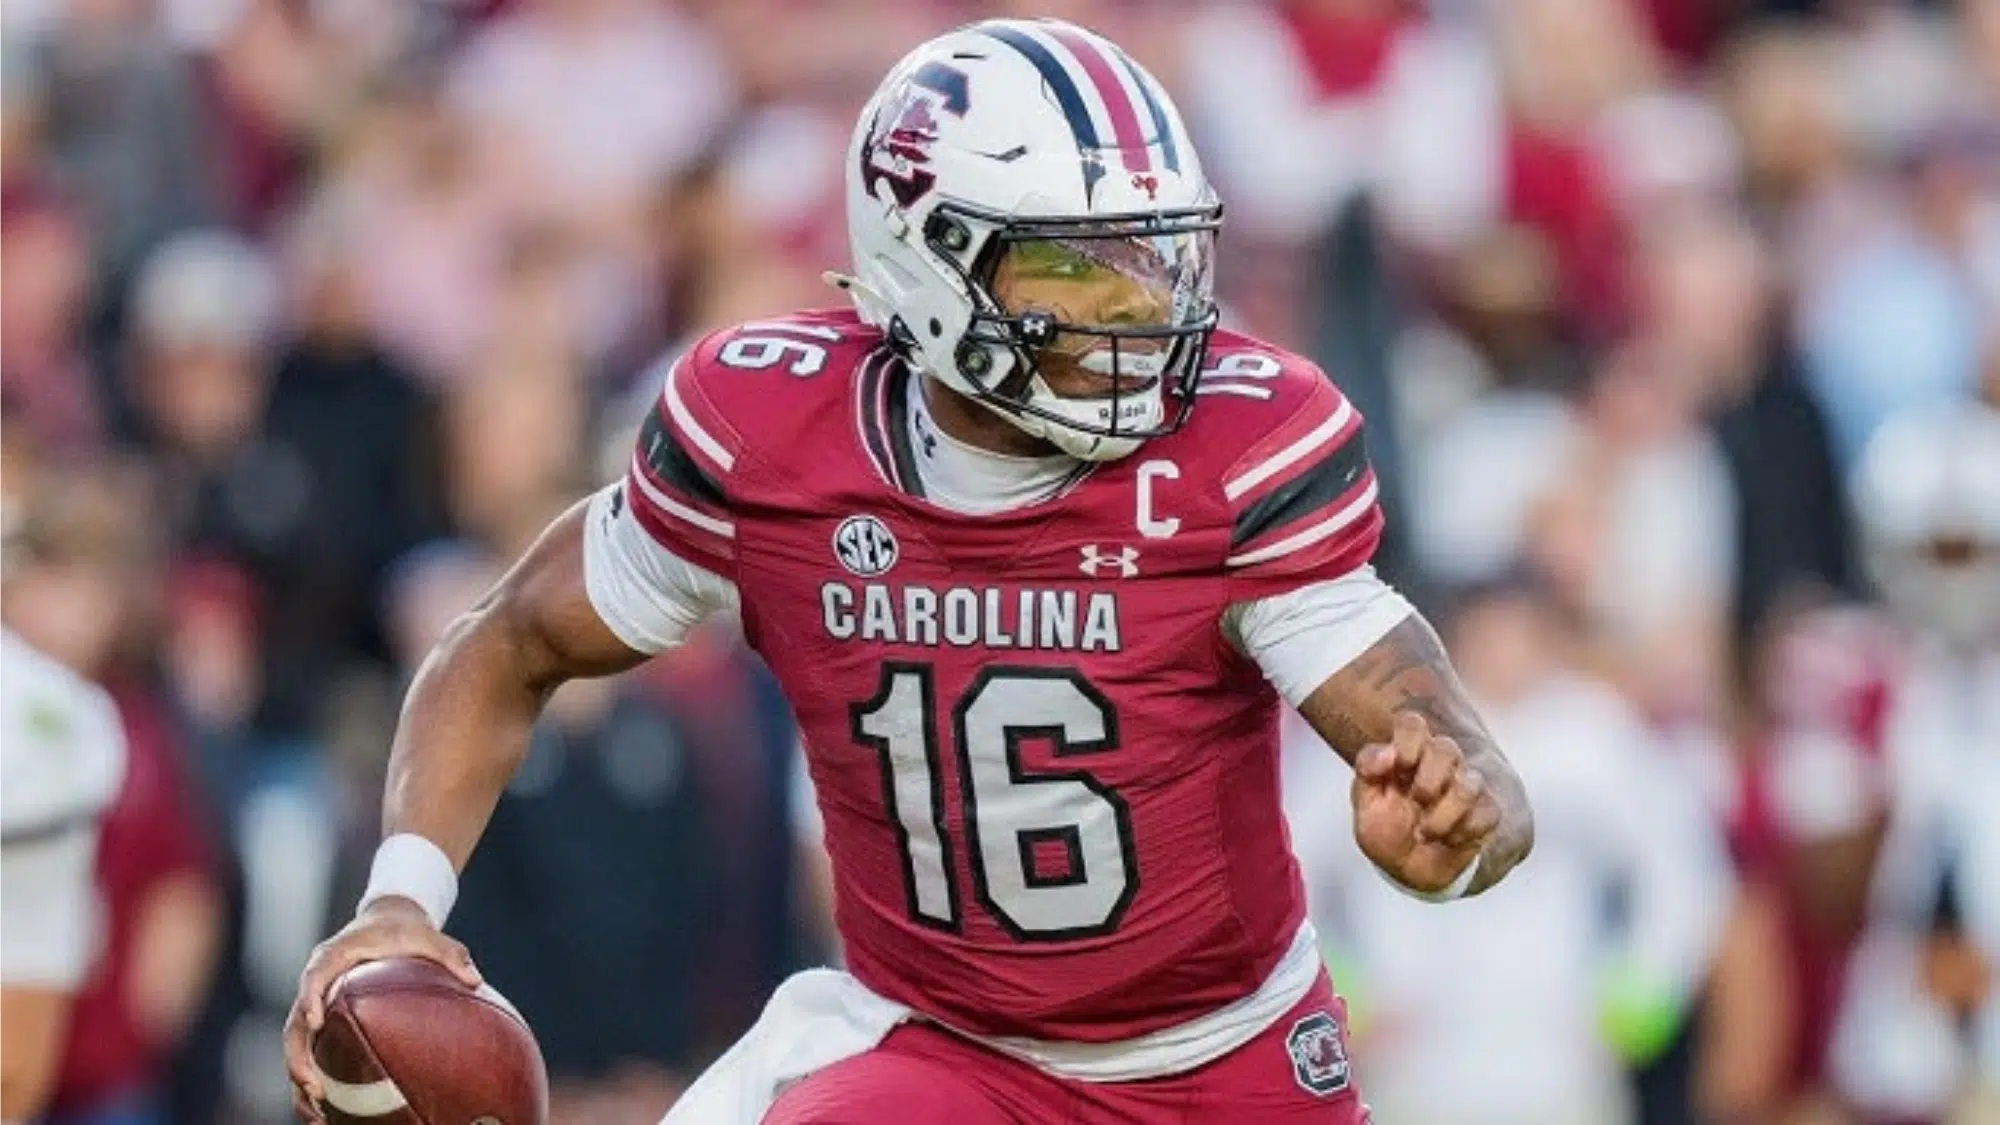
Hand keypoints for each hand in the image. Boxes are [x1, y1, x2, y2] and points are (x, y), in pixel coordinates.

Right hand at [283, 896, 481, 1122]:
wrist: (387, 920)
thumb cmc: (405, 929)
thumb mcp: (429, 935)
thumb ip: (451, 954)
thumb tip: (476, 980)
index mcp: (336, 956)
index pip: (314, 975)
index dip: (309, 997)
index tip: (315, 1021)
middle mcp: (317, 981)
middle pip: (295, 1023)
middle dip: (299, 1058)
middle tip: (316, 1089)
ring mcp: (315, 1002)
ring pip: (296, 1044)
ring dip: (300, 1078)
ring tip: (316, 1114)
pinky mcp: (322, 1019)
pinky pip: (308, 1051)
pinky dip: (310, 1079)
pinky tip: (325, 1113)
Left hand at [1351, 712, 1500, 893]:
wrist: (1409, 870)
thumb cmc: (1386, 830)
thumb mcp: (1365, 804)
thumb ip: (1367, 770)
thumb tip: (1388, 753)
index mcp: (1407, 755)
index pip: (1413, 723)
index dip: (1408, 740)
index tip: (1399, 766)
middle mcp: (1439, 765)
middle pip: (1446, 747)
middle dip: (1428, 781)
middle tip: (1416, 801)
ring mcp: (1465, 786)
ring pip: (1470, 783)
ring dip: (1443, 815)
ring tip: (1426, 832)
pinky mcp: (1486, 812)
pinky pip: (1487, 813)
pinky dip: (1463, 833)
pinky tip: (1449, 841)